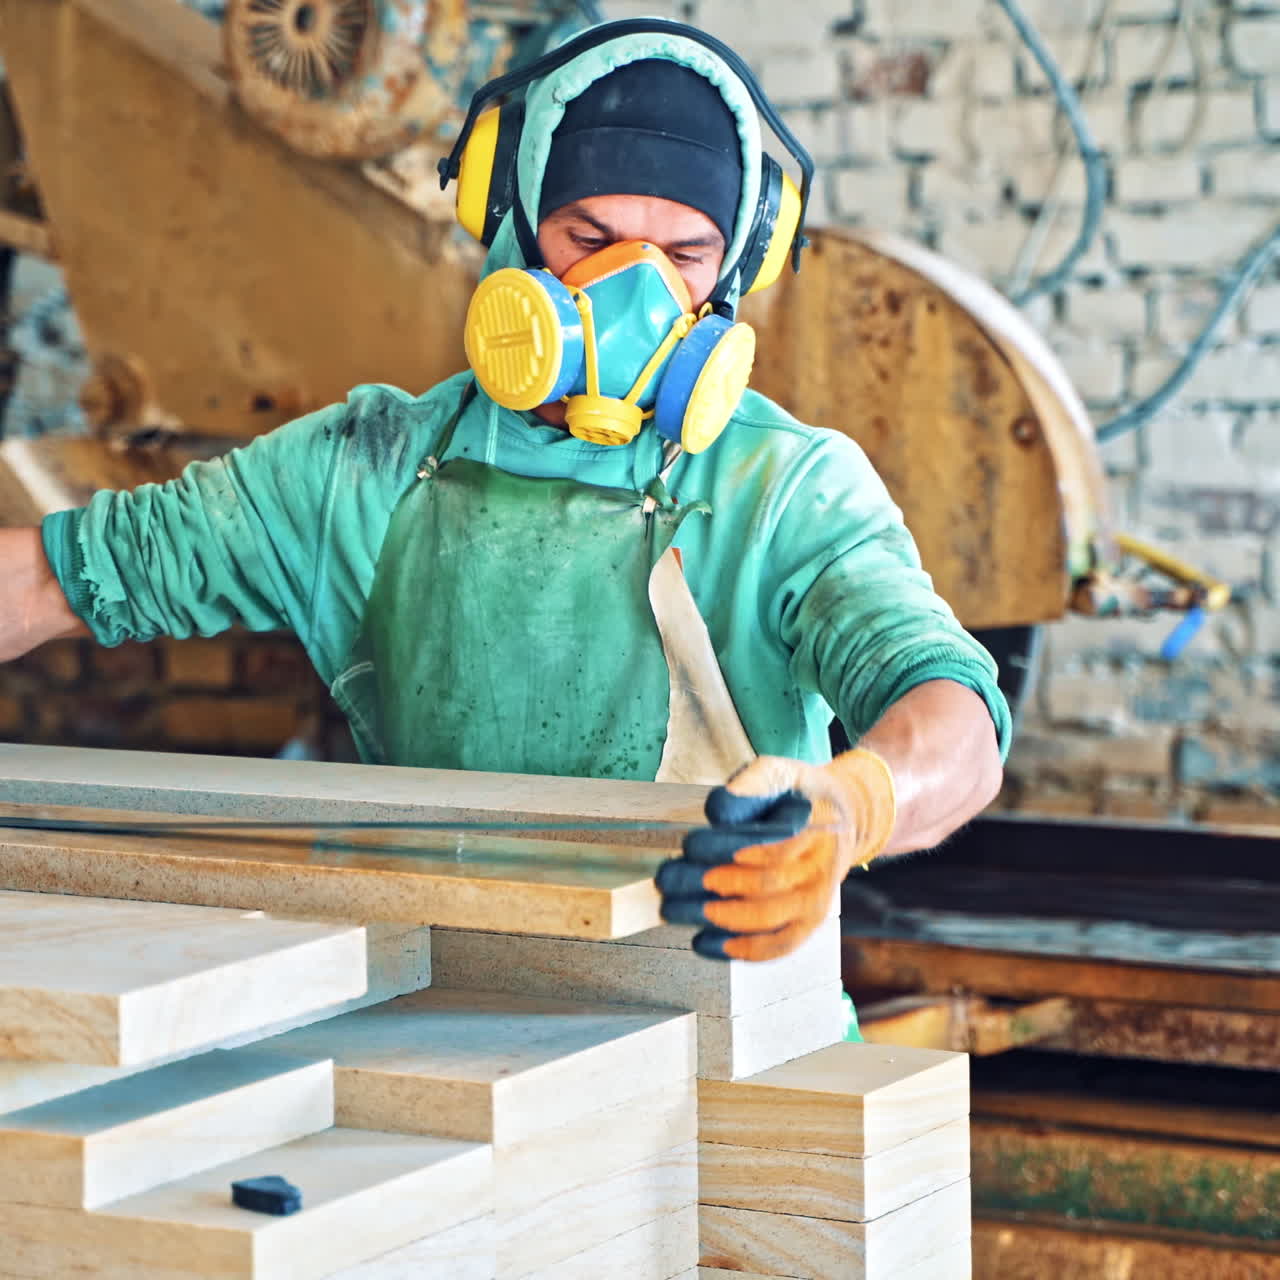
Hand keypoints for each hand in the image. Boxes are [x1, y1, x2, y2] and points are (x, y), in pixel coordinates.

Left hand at [656, 750, 896, 962]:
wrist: (843, 818)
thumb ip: (751, 784)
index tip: (692, 846)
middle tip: (669, 879)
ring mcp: (817, 901)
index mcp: (817, 827)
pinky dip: (739, 950)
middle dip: (712, 884)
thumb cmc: (799, 795)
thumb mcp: (779, 773)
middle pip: (766, 886)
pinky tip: (702, 942)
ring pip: (768, 920)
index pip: (776, 847)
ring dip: (716, 918)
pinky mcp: (807, 924)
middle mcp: (821, 868)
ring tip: (674, 909)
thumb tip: (719, 810)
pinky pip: (777, 946)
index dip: (732, 849)